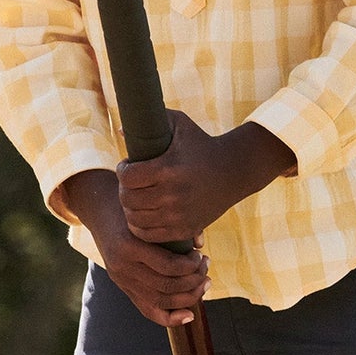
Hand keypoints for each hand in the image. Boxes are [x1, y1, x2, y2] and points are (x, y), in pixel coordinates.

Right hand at [62, 168, 207, 327]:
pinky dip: (170, 317)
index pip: (168, 266)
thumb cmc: (130, 206)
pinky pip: (148, 311)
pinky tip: (189, 314)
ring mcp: (121, 280)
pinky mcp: (124, 287)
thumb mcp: (148, 210)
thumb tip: (200, 242)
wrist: (99, 211)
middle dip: (194, 281)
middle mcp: (122, 267)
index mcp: (128, 245)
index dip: (192, 265)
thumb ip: (174, 224)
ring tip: (203, 282)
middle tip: (206, 268)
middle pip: (167, 286)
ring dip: (188, 296)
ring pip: (160, 301)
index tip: (200, 254)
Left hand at [116, 113, 295, 245]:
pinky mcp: (185, 229)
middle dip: (124, 189)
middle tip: (130, 183)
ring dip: (130, 208)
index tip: (127, 166)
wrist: (235, 171)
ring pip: (135, 219)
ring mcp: (179, 215)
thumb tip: (120, 130)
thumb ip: (151, 119)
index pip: (127, 177)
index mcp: (168, 169)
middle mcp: (172, 194)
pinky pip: (149, 235)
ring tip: (136, 197)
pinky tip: (143, 214)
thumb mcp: (180, 125)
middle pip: (128, 199)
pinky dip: (140, 226)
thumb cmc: (202, 144)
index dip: (122, 170)